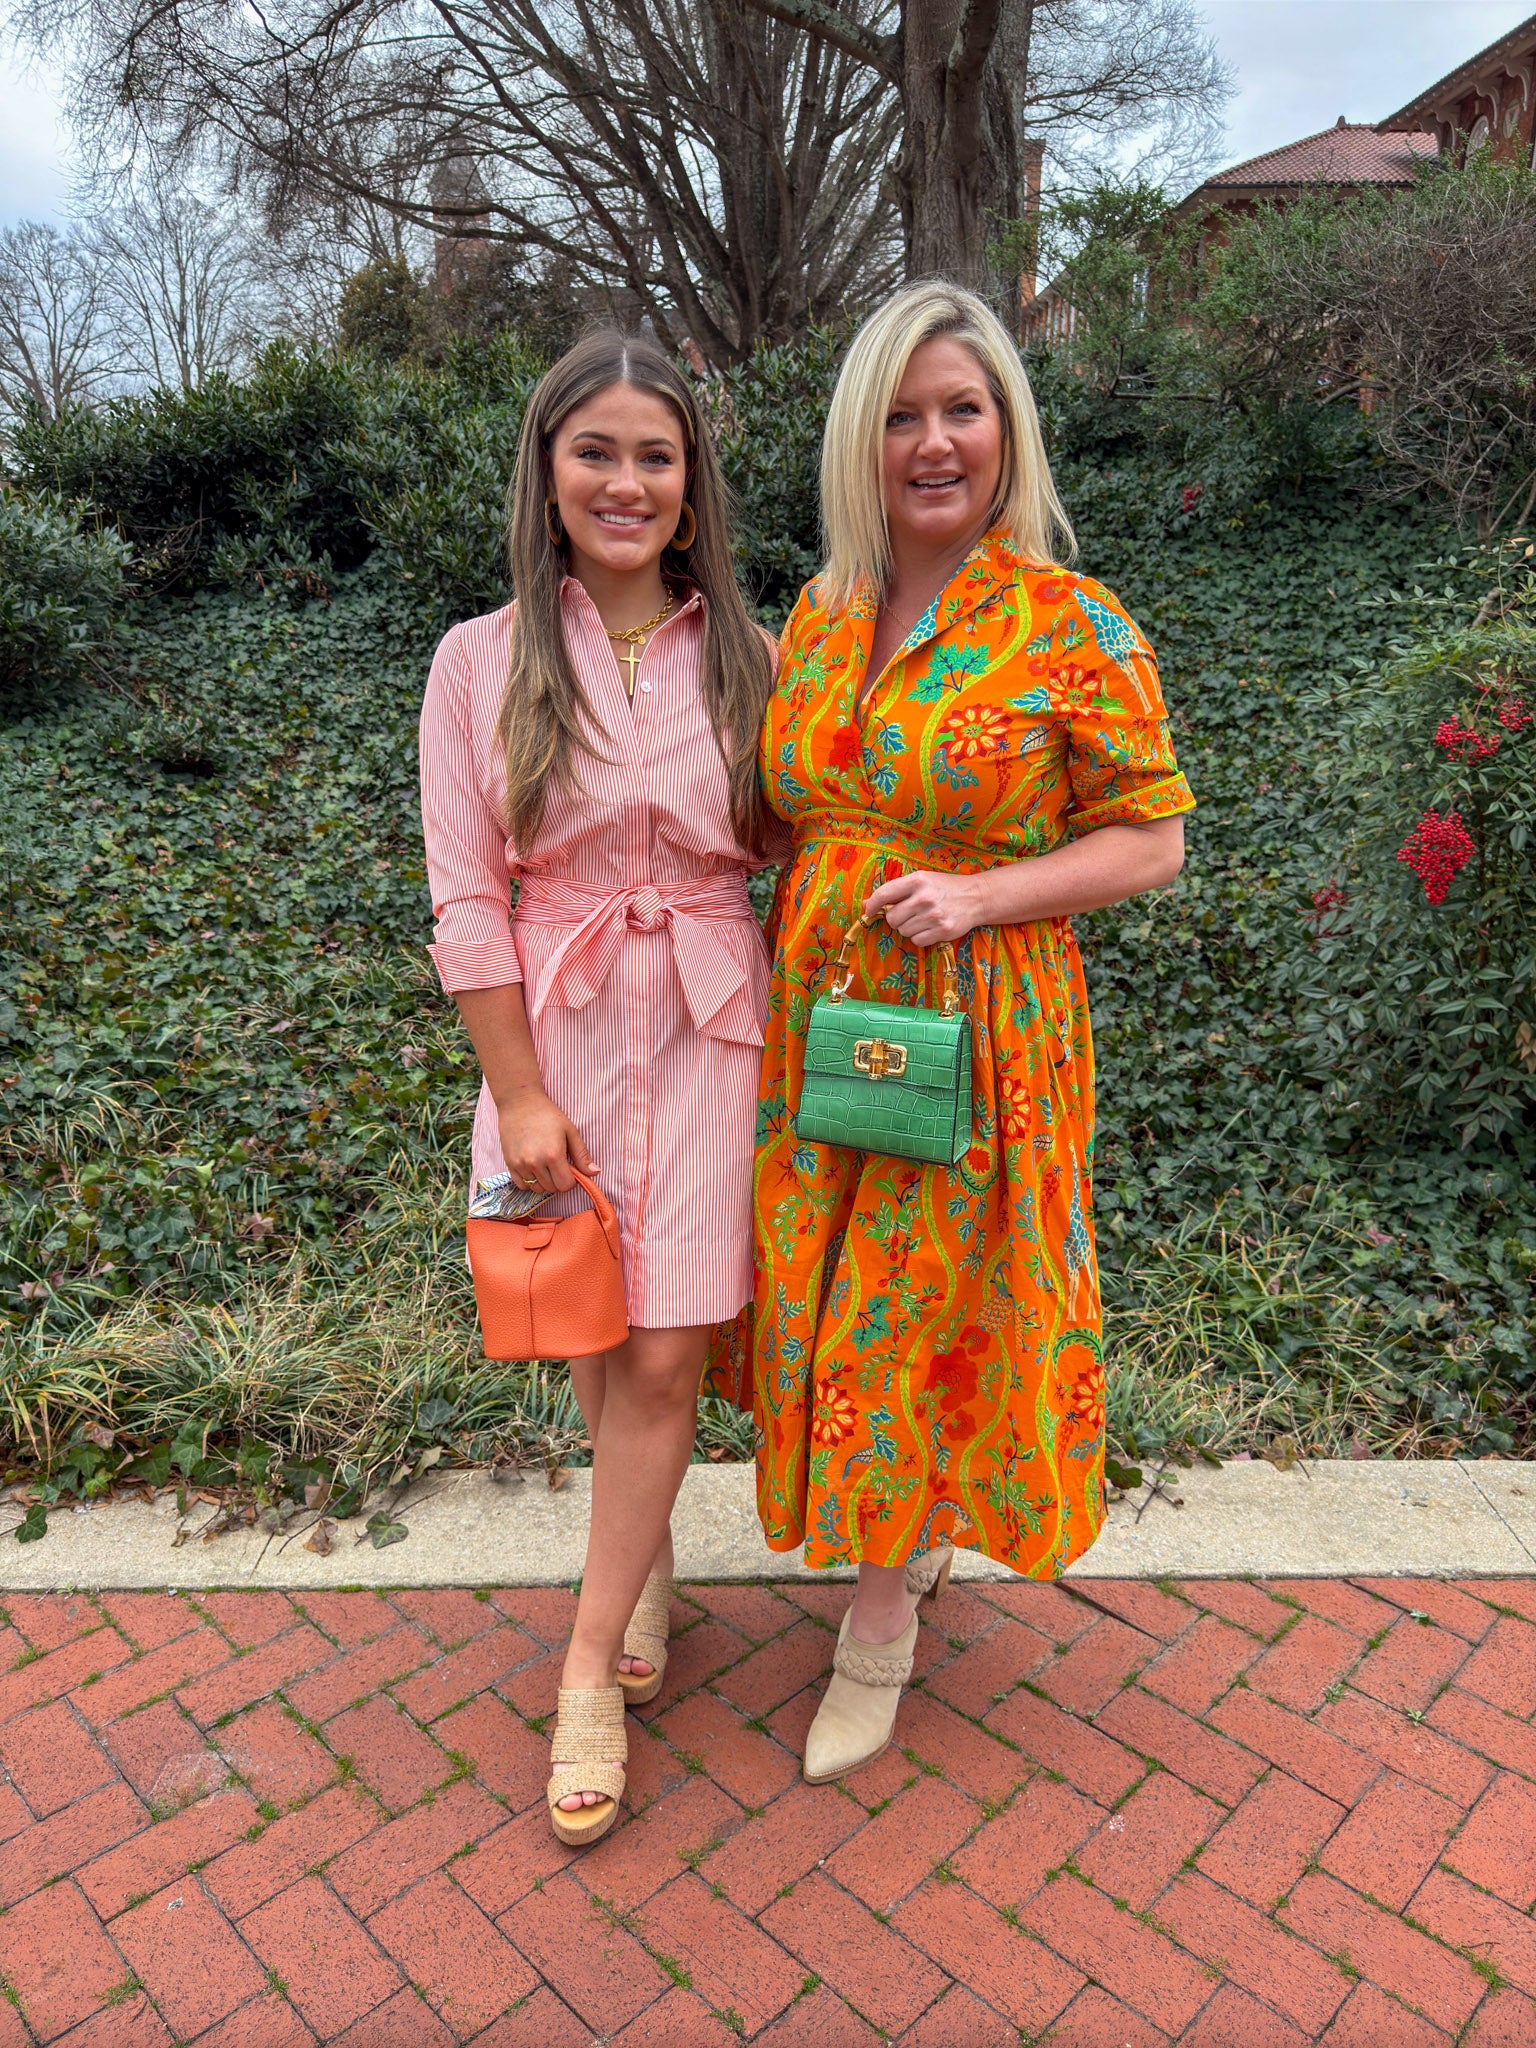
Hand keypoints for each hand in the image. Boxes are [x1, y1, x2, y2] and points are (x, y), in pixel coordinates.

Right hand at [496, 1091, 595, 1194]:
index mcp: (553, 1155)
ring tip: (546, 1165)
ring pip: (537, 1188)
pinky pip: (522, 1185)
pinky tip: (534, 1168)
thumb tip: (595, 1172)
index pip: (565, 1185)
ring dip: (544, 1182)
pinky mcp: (509, 1163)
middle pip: (552, 1188)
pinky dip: (529, 1181)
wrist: (520, 1102)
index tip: (570, 1170)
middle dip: (559, 1180)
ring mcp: (520, 1164)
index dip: (571, 1181)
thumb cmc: (547, 1114)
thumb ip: (582, 1155)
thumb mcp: (570, 1131)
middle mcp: (535, 1163)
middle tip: (558, 1165)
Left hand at [863, 869, 986, 946]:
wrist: (976, 897)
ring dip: (909, 928)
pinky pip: (916, 940)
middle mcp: (924, 898)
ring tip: (923, 919)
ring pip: (903, 931)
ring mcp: (933, 916)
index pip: (884, 894)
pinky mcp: (942, 931)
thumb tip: (866, 904)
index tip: (870, 909)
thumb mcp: (921, 881)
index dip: (873, 904)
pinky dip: (920, 937)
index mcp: (917, 881)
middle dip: (896, 918)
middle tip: (908, 913)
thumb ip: (896, 891)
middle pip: (892, 918)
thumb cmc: (944, 888)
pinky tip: (930, 927)